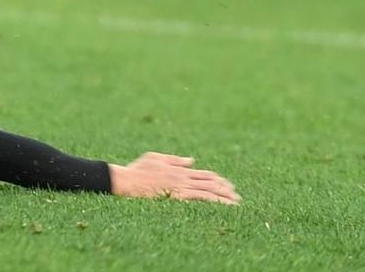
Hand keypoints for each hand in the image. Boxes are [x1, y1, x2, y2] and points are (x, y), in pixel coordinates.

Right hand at [109, 152, 239, 204]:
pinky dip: (215, 201)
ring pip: (209, 190)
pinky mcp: (178, 196)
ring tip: (236, 203)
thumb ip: (175, 160)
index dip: (218, 179)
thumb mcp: (155, 158)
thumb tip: (192, 161)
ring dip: (224, 197)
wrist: (127, 180)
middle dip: (225, 189)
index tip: (228, 185)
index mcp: (179, 169)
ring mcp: (181, 186)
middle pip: (210, 182)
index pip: (204, 174)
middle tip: (237, 196)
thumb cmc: (137, 170)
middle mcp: (183, 177)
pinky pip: (202, 198)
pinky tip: (223, 207)